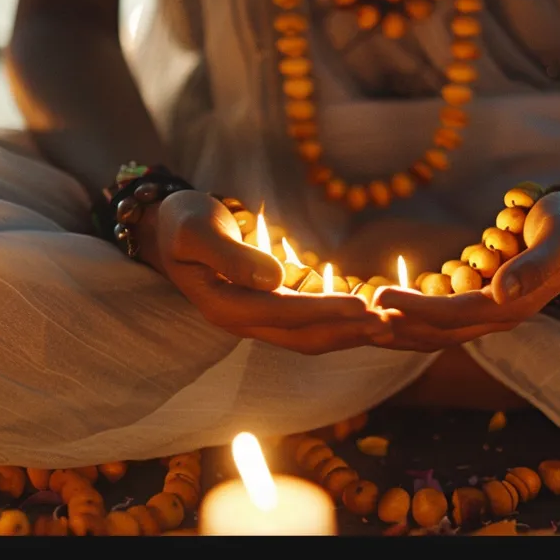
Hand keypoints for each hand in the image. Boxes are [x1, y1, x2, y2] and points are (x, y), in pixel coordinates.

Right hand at [137, 190, 391, 354]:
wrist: (169, 228)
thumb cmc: (183, 223)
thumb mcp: (196, 231)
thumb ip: (230, 256)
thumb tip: (272, 279)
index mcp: (224, 306)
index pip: (283, 313)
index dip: (324, 311)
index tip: (363, 305)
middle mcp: (242, 321)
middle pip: (303, 336)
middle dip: (347, 331)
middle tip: (390, 322)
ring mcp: (256, 319)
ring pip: (309, 336)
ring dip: (349, 333)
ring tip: (389, 325)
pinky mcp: (268, 310)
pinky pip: (308, 323)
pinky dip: (339, 322)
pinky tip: (368, 315)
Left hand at [374, 191, 559, 349]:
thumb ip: (535, 265)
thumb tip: (502, 292)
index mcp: (515, 306)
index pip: (456, 315)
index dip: (418, 310)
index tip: (382, 297)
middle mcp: (498, 316)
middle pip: (438, 333)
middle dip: (397, 326)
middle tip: (356, 313)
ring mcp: (487, 313)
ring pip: (435, 332)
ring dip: (398, 327)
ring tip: (360, 317)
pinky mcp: (478, 303)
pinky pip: (437, 317)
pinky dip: (409, 315)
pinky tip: (381, 305)